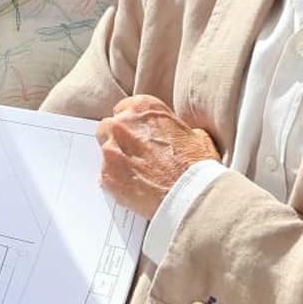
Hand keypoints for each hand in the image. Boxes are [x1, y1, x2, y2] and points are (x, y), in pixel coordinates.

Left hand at [96, 95, 219, 219]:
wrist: (191, 195)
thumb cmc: (196, 166)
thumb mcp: (196, 135)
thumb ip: (175, 128)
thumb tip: (176, 134)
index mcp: (142, 108)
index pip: (124, 108)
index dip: (132, 124)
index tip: (137, 133)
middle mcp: (121, 125)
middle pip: (109, 127)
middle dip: (118, 139)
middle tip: (135, 155)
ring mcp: (111, 150)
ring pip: (106, 152)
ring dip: (117, 161)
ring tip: (138, 175)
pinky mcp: (106, 175)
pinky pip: (105, 176)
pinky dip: (117, 182)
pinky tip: (134, 189)